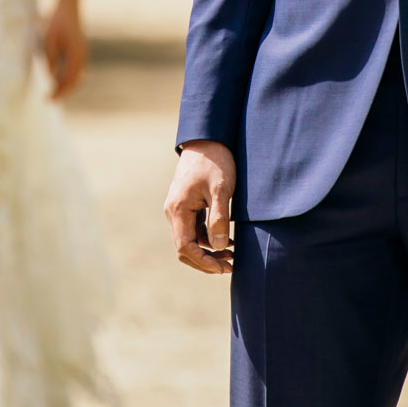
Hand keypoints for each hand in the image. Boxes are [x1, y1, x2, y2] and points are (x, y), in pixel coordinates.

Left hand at [42, 0, 86, 99]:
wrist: (69, 6)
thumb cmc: (57, 21)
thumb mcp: (49, 39)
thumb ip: (50, 59)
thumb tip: (50, 77)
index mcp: (76, 54)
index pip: (68, 79)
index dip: (59, 91)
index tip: (48, 100)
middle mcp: (82, 56)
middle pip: (73, 81)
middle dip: (62, 92)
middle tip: (49, 101)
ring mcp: (82, 53)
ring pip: (75, 76)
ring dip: (64, 86)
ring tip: (52, 93)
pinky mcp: (78, 51)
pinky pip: (74, 69)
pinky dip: (67, 78)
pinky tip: (57, 82)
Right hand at [163, 140, 236, 274]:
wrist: (207, 138)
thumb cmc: (215, 161)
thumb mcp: (221, 189)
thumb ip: (219, 218)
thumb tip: (220, 247)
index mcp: (178, 209)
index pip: (185, 247)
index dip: (204, 262)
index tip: (224, 268)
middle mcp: (173, 211)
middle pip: (185, 248)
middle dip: (206, 261)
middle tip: (231, 266)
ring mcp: (178, 208)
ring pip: (190, 240)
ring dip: (209, 250)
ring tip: (234, 254)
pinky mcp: (186, 205)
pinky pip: (194, 229)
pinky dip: (208, 238)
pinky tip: (227, 240)